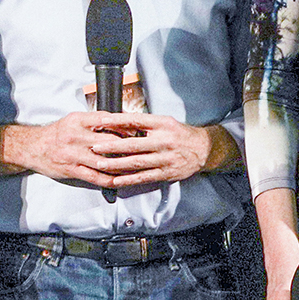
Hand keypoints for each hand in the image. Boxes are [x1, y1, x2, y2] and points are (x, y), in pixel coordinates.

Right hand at [0, 113, 144, 188]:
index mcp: (78, 120)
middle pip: (108, 140)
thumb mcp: (73, 120)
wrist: (33, 147)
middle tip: (143, 148)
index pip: (106, 119)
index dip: (124, 125)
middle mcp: (75, 136)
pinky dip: (109, 179)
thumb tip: (119, 121)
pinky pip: (94, 176)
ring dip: (122, 164)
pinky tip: (120, 180)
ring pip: (104, 160)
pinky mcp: (71, 169)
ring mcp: (73, 154)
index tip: (138, 128)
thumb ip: (94, 121)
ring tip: (137, 166)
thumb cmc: (56, 134)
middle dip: (127, 145)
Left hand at [86, 115, 214, 187]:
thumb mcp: (164, 122)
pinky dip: (129, 179)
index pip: (137, 121)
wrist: (204, 149)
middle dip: (112, 146)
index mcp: (163, 124)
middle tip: (95, 147)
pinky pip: (144, 177)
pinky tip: (116, 180)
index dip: (118, 121)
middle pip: (134, 144)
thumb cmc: (179, 134)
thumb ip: (144, 123)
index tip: (101, 121)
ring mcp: (165, 158)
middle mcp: (164, 141)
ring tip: (100, 164)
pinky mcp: (167, 173)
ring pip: (137, 162)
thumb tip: (118, 119)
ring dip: (116, 164)